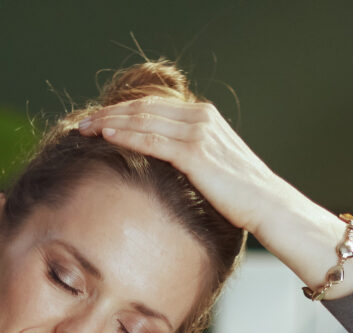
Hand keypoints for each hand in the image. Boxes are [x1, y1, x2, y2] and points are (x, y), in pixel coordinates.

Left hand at [77, 98, 294, 235]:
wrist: (270, 206)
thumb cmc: (244, 196)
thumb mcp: (216, 166)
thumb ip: (192, 156)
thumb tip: (168, 167)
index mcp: (205, 116)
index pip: (154, 106)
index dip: (122, 110)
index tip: (99, 119)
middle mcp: (200, 118)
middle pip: (144, 108)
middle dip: (109, 113)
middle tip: (83, 123)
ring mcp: (198, 134)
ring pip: (143, 120)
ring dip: (110, 123)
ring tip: (85, 129)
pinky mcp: (195, 154)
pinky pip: (152, 141)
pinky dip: (126, 136)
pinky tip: (107, 137)